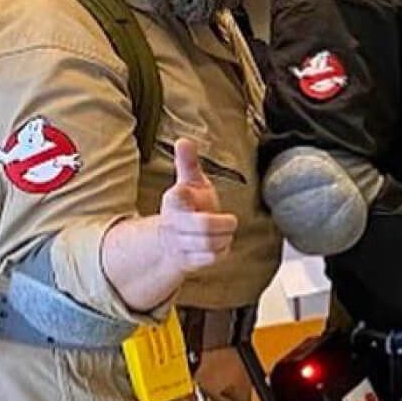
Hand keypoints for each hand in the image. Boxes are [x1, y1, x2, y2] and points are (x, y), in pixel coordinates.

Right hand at [157, 139, 239, 278]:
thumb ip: (188, 163)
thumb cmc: (187, 208)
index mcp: (174, 201)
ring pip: (209, 243)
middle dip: (222, 224)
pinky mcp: (189, 259)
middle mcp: (175, 223)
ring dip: (224, 237)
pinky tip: (221, 244)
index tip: (185, 190)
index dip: (183, 192)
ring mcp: (181, 242)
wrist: (171, 241)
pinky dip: (221, 251)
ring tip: (225, 232)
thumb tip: (184, 140)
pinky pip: (211, 258)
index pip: (177, 196)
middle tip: (230, 221)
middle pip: (203, 226)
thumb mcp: (188, 182)